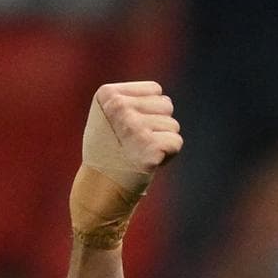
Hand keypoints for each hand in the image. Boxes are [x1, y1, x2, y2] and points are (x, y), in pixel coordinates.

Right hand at [70, 82, 182, 246]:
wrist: (101, 187)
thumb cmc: (108, 150)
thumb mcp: (108, 116)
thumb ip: (130, 99)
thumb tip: (160, 94)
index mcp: (108, 94)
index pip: (155, 90)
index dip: (149, 110)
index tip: (128, 127)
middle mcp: (119, 107)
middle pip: (167, 105)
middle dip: (158, 124)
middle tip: (135, 142)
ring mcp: (134, 127)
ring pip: (173, 125)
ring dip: (162, 140)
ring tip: (139, 152)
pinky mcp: (149, 147)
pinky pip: (176, 142)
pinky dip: (168, 155)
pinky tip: (148, 162)